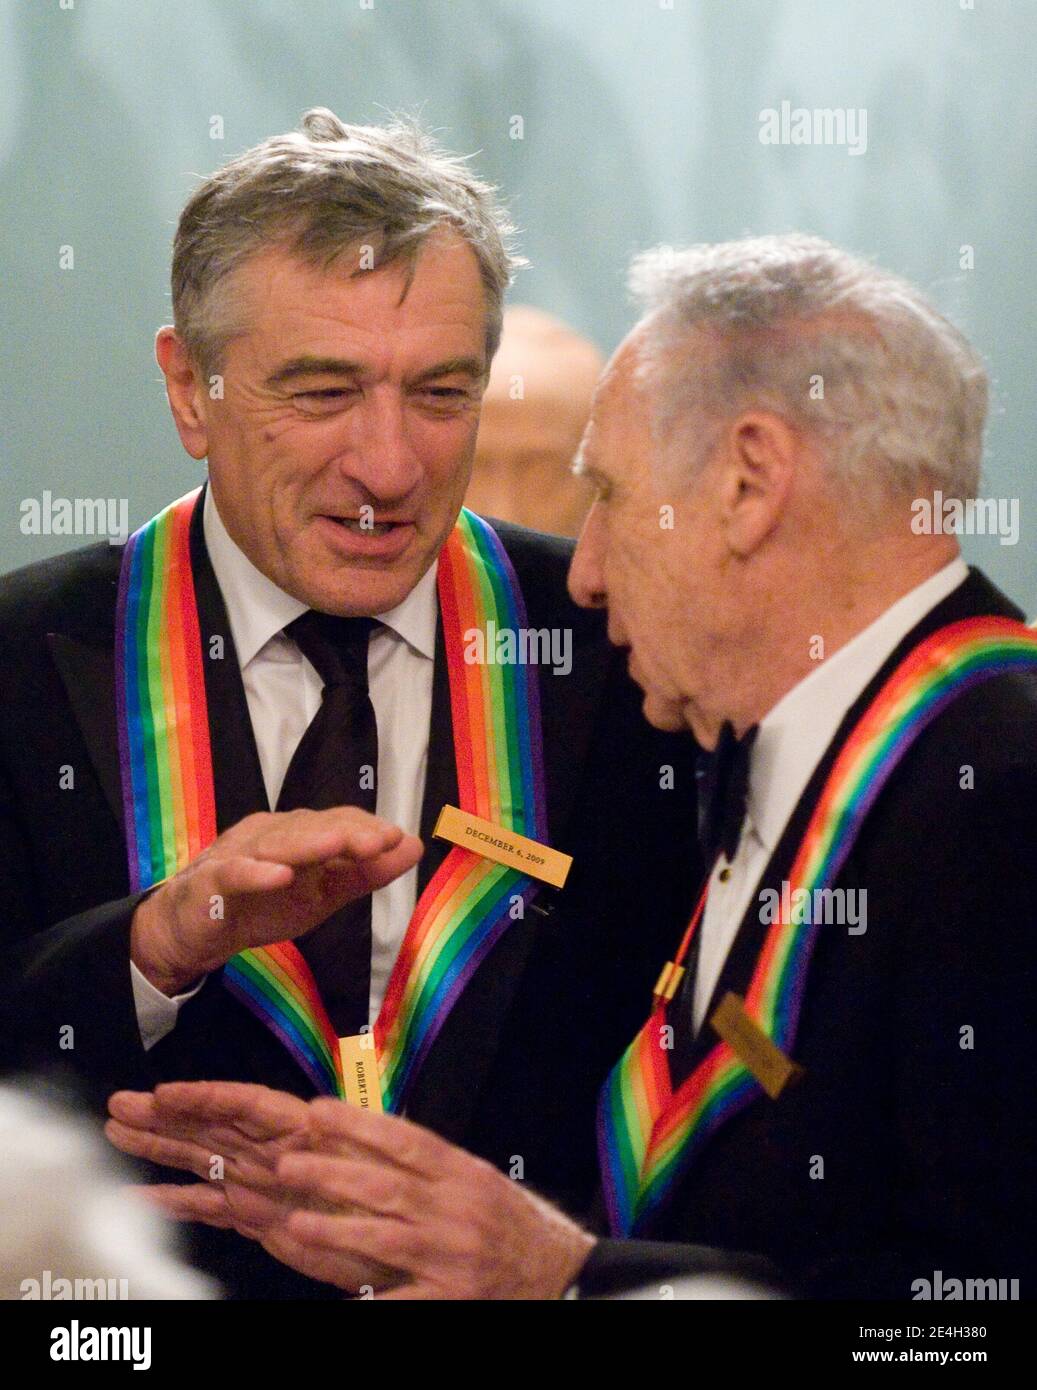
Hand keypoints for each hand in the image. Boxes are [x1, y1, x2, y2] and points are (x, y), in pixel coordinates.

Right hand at [105, 1082, 397, 1290]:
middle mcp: (275, 1151)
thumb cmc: (397, 1192)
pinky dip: (175, 1201)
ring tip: (117, 1131)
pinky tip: (141, 1196)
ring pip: (202, 1157)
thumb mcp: (377, 1157)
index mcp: (304, 1129)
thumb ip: (344, 1138)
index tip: (164, 1092)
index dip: (205, 1097)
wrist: (408, 1236)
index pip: (247, 1104)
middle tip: (119, 1104)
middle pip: (212, 1125)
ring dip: (161, 1145)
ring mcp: (262, 1182)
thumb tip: (308, 1123)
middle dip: (166, 1115)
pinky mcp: (258, 1217)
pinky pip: (210, 1205)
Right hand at [130, 807, 422, 993]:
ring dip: (308, 843)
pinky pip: (234, 873)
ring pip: (275, 844)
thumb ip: (365, 872)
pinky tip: (280, 875)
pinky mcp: (211, 881)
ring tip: (340, 844)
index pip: (336, 821)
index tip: (397, 839)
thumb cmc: (262, 904)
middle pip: (310, 828)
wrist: (194, 931)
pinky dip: (256, 873)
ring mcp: (239, 854)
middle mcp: (270, 834)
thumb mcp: (322, 894)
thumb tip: (413, 846)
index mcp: (298, 833)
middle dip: (348, 833)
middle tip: (382, 840)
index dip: (365, 829)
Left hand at [275, 1101, 595, 1299]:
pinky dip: (371, 1299)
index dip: (358, 1124)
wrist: (560, 1276)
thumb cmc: (512, 1223)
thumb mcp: (479, 1180)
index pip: (406, 1140)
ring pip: (385, 1239)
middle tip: (289, 1164)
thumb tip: (375, 1134)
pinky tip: (339, 1297)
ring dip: (336, 1230)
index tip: (317, 1111)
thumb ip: (433, 1164)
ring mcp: (453, 1256)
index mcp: (464, 1173)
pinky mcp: (453, 1297)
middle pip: (386, 1187)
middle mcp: (458, 1210)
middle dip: (332, 1174)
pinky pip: (403, 1300)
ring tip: (296, 1222)